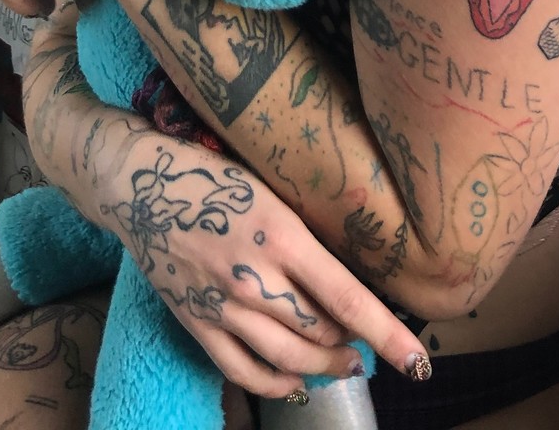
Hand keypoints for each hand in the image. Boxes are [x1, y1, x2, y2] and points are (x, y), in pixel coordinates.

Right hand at [105, 132, 430, 397]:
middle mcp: (253, 277)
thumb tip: (349, 271)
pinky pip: (242, 370)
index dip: (386, 333)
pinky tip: (295, 382)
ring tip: (344, 363)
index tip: (418, 359)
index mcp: (281, 234)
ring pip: (287, 357)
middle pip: (320, 332)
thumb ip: (305, 234)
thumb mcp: (271, 190)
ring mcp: (222, 305)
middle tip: (370, 346)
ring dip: (323, 366)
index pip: (347, 297)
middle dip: (353, 346)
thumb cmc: (213, 175)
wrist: (139, 184)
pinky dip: (275, 383)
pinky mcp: (196, 323)